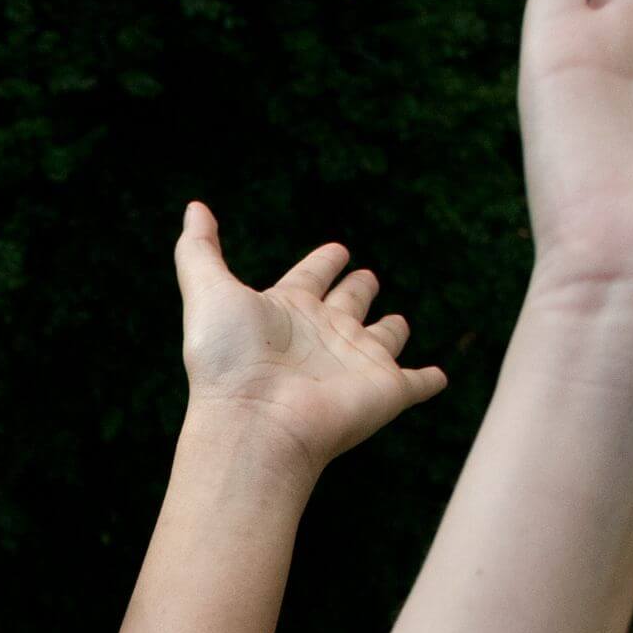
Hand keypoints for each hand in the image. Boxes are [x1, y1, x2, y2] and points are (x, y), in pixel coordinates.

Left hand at [175, 207, 449, 480]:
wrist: (255, 424)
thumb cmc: (230, 361)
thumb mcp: (209, 292)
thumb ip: (198, 250)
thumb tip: (194, 208)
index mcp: (289, 310)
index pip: (311, 277)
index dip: (324, 262)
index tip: (336, 250)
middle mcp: (324, 334)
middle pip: (349, 303)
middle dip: (359, 289)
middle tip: (365, 278)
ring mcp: (356, 363)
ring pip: (384, 340)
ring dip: (392, 331)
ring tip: (398, 323)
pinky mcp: (386, 390)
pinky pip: (416, 383)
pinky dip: (429, 380)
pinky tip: (438, 377)